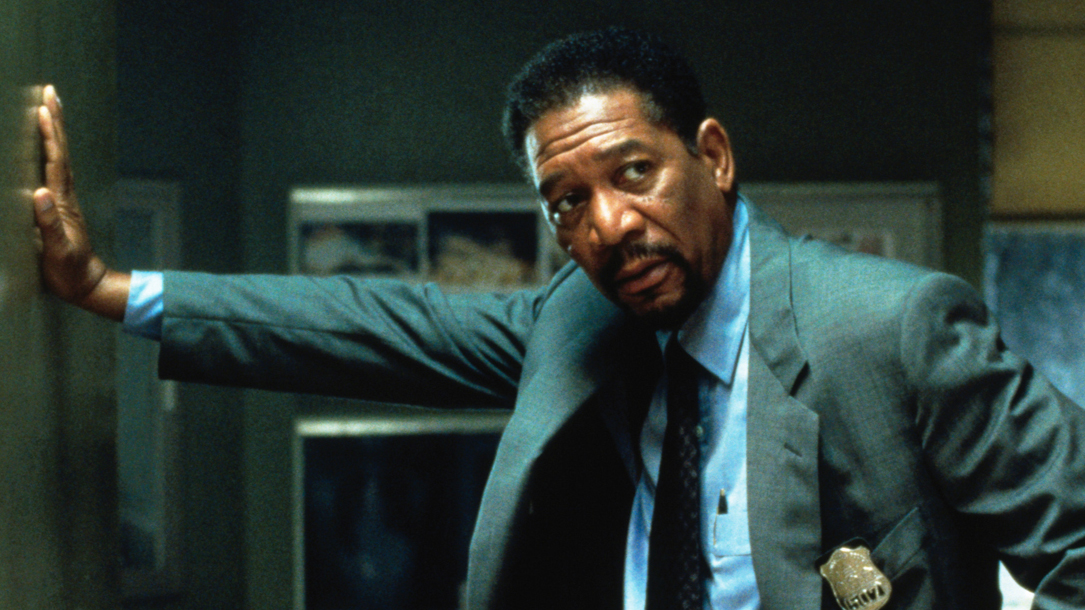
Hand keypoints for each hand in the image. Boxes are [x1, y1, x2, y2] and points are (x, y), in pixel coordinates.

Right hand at [33, 85, 127, 319]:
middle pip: (60, 152)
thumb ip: (49, 224)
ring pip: (59, 159)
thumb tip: (40, 193)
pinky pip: (54, 172)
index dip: (50, 135)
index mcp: (62, 202)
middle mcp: (64, 196)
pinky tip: (46, 147)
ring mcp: (63, 201)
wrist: (86, 285)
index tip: (43, 109)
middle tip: (50, 92)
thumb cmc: (69, 271)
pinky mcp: (59, 208)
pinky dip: (50, 153)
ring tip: (48, 108)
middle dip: (55, 122)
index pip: (56, 162)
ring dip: (54, 132)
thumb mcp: (57, 251)